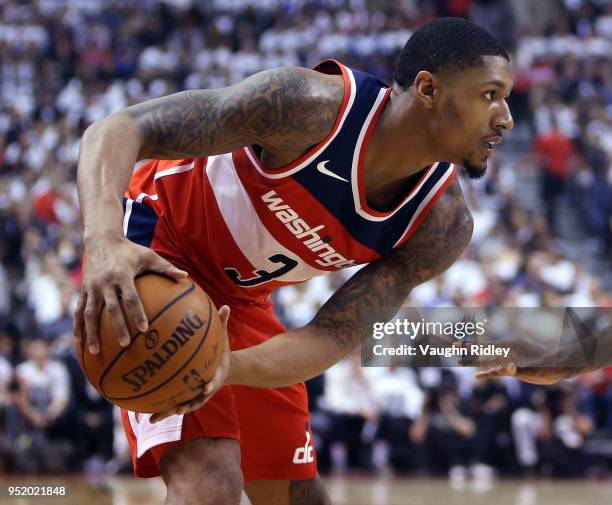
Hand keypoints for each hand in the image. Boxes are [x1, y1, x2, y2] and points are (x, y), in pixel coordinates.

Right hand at [73, 236, 187, 353]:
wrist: (101, 239)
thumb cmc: (130, 250)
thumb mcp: (149, 255)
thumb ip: (166, 267)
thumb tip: (186, 276)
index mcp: (122, 275)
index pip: (130, 298)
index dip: (137, 313)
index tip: (143, 329)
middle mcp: (105, 282)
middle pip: (111, 309)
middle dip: (117, 327)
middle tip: (125, 344)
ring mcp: (92, 287)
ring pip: (90, 313)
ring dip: (92, 333)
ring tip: (95, 352)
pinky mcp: (84, 290)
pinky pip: (79, 310)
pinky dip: (78, 325)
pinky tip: (79, 341)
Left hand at [151, 306, 230, 423]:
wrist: (224, 368)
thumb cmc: (221, 351)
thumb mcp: (224, 337)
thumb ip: (223, 324)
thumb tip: (225, 306)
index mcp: (215, 377)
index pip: (213, 382)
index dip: (210, 386)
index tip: (205, 387)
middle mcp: (203, 390)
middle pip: (194, 401)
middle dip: (185, 407)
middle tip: (177, 411)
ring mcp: (192, 395)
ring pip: (179, 406)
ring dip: (166, 413)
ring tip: (150, 420)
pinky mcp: (184, 395)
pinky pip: (170, 400)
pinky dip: (159, 406)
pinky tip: (141, 411)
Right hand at [455, 339, 580, 384]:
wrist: (561, 367)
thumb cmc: (551, 365)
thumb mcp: (537, 367)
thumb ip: (521, 368)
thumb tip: (509, 369)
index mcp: (510, 347)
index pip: (486, 345)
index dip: (472, 346)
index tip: (458, 344)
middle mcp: (507, 352)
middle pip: (484, 351)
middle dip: (469, 350)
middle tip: (453, 347)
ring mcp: (509, 360)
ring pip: (487, 361)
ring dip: (475, 362)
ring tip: (460, 362)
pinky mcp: (512, 369)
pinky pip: (496, 371)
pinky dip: (486, 373)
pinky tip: (477, 377)